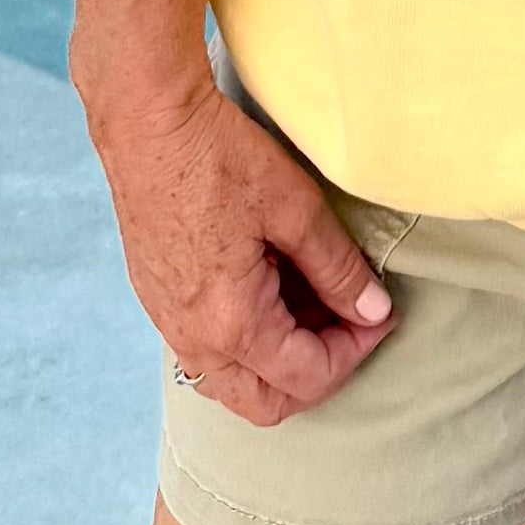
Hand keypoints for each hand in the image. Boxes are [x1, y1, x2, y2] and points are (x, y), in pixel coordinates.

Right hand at [70, 0, 391, 426]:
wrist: (146, 121)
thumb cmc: (219, 156)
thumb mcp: (296, 208)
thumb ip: (339, 269)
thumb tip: (373, 311)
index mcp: (232, 322)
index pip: (307, 378)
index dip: (355, 351)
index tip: (378, 313)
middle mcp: (193, 337)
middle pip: (266, 404)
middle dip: (317, 373)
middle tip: (348, 322)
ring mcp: (167, 321)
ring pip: (232, 382)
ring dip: (280, 361)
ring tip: (311, 303)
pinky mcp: (156, 299)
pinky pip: (205, 351)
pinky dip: (246, 341)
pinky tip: (269, 289)